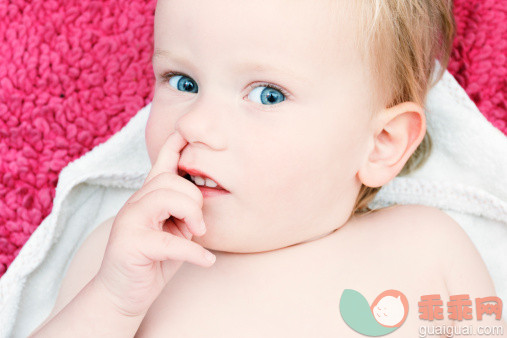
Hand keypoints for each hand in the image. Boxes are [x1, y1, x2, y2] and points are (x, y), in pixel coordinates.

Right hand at [93, 131, 215, 316]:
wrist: (123, 293)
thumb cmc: (154, 259)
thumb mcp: (174, 229)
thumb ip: (184, 210)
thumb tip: (206, 194)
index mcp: (148, 196)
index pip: (162, 162)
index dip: (175, 144)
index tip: (187, 131)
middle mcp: (136, 202)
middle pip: (171, 181)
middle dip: (195, 201)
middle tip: (198, 227)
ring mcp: (129, 221)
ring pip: (166, 198)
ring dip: (192, 217)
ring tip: (197, 236)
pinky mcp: (130, 244)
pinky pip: (169, 241)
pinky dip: (193, 252)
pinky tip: (206, 260)